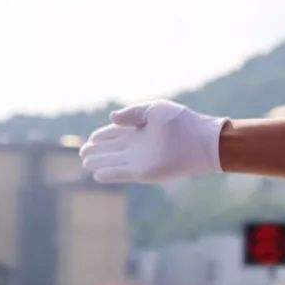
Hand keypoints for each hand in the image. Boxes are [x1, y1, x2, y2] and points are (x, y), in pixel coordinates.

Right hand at [79, 99, 229, 183]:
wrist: (200, 139)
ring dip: (99, 162)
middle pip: (112, 150)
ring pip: (114, 163)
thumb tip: (111, 118)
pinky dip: (110, 174)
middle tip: (83, 152)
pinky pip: (123, 174)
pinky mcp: (145, 173)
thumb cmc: (181, 122)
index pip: (116, 134)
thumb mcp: (154, 110)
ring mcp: (141, 160)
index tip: (92, 138)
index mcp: (141, 130)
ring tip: (86, 161)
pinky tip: (97, 174)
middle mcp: (139, 146)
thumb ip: (132, 113)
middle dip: (96, 150)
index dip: (102, 136)